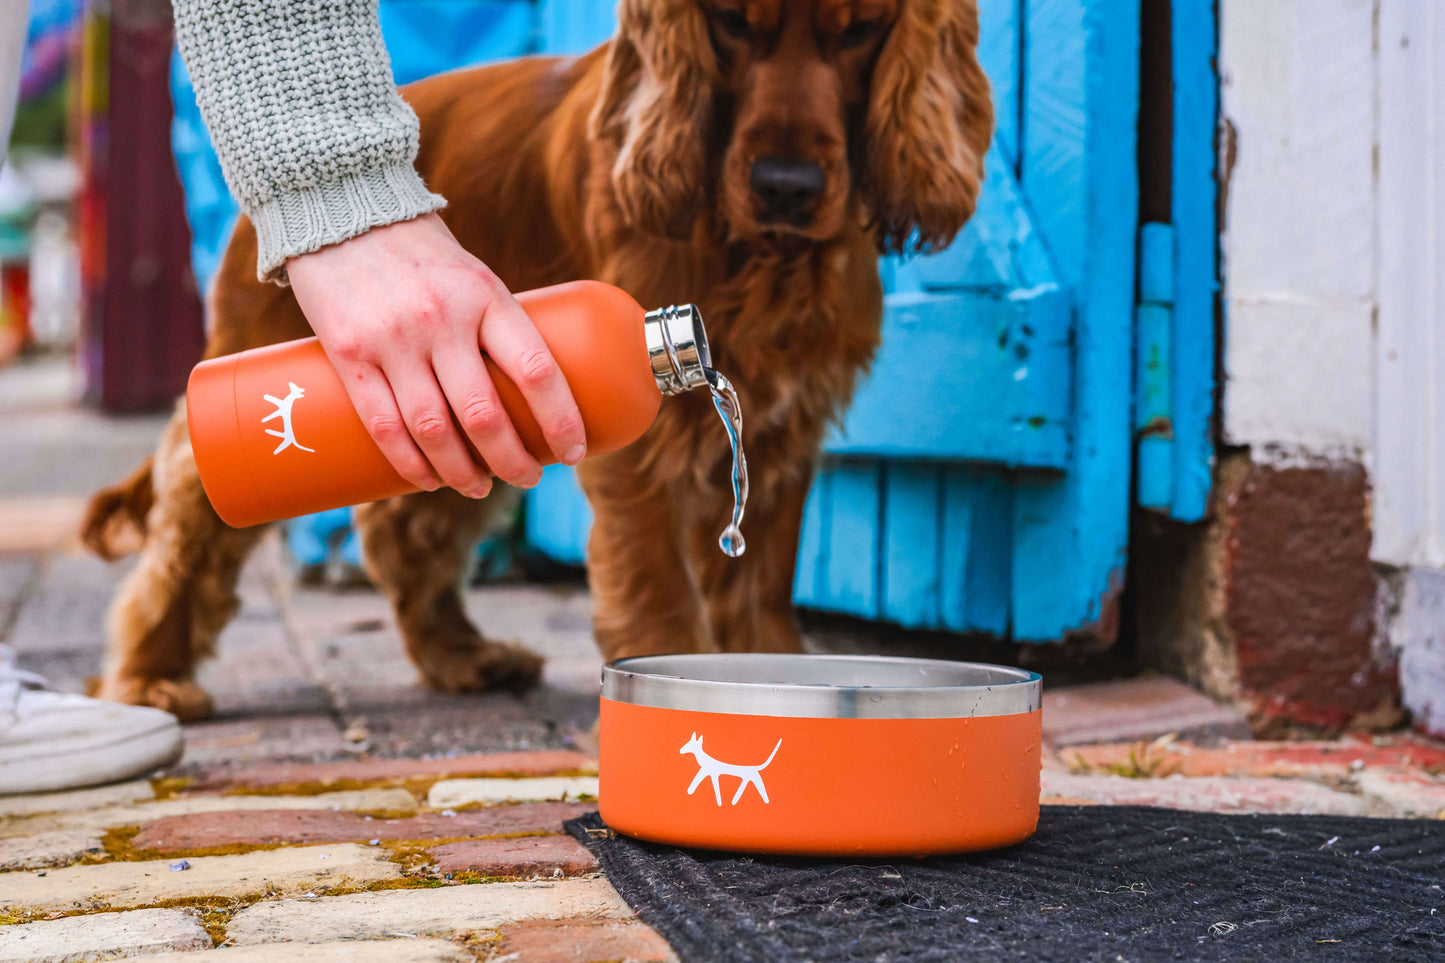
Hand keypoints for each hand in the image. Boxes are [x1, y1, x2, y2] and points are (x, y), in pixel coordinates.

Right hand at [287, 214, 585, 496]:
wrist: (340, 206)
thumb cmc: (421, 250)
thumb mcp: (474, 276)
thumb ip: (494, 327)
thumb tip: (528, 395)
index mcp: (486, 297)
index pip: (535, 371)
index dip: (560, 420)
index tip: (573, 452)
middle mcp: (441, 320)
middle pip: (485, 415)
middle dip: (511, 460)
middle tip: (526, 478)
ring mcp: (392, 340)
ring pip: (434, 430)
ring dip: (462, 472)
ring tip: (478, 487)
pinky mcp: (349, 354)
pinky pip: (384, 425)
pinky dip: (410, 464)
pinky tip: (428, 481)